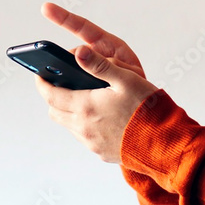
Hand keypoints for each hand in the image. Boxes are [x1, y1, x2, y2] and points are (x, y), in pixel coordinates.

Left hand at [35, 2, 158, 163]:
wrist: (164, 143)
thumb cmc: (147, 109)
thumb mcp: (126, 79)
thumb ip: (100, 65)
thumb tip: (78, 52)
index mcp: (86, 106)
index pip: (51, 94)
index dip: (42, 83)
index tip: (39, 75)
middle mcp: (83, 127)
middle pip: (54, 111)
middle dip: (52, 97)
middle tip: (59, 85)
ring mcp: (91, 142)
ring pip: (68, 125)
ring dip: (68, 111)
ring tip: (81, 98)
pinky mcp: (101, 152)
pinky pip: (83, 137)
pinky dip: (83, 124)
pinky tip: (99, 116)